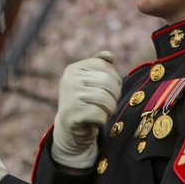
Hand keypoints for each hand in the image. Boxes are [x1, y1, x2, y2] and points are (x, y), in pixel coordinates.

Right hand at [52, 51, 121, 167]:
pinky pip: (100, 114)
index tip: (109, 91)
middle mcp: (69, 79)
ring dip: (110, 109)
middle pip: (108, 83)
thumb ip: (99, 66)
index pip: (106, 66)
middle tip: (108, 104)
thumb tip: (109, 55)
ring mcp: (69, 96)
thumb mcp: (90, 81)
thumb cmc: (85, 103)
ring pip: (106, 99)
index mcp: (74, 68)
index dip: (115, 80)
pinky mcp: (71, 114)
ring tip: (102, 112)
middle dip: (114, 96)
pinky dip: (102, 120)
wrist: (70, 129)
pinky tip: (94, 121)